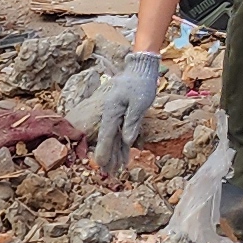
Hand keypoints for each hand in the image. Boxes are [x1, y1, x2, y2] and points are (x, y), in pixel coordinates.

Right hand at [90, 51, 160, 175]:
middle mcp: (111, 114)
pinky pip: (121, 132)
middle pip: (109, 139)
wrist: (141, 69)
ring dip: (115, 154)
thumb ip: (132, 122)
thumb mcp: (139, 103)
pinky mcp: (122, 114)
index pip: (107, 135)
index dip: (104, 151)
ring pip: (115, 137)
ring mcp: (116, 114)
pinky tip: (123, 157)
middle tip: (109, 174)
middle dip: (109, 157)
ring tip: (116, 169)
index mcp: (112, 110)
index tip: (101, 165)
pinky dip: (122, 145)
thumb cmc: (141, 84)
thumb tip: (128, 140)